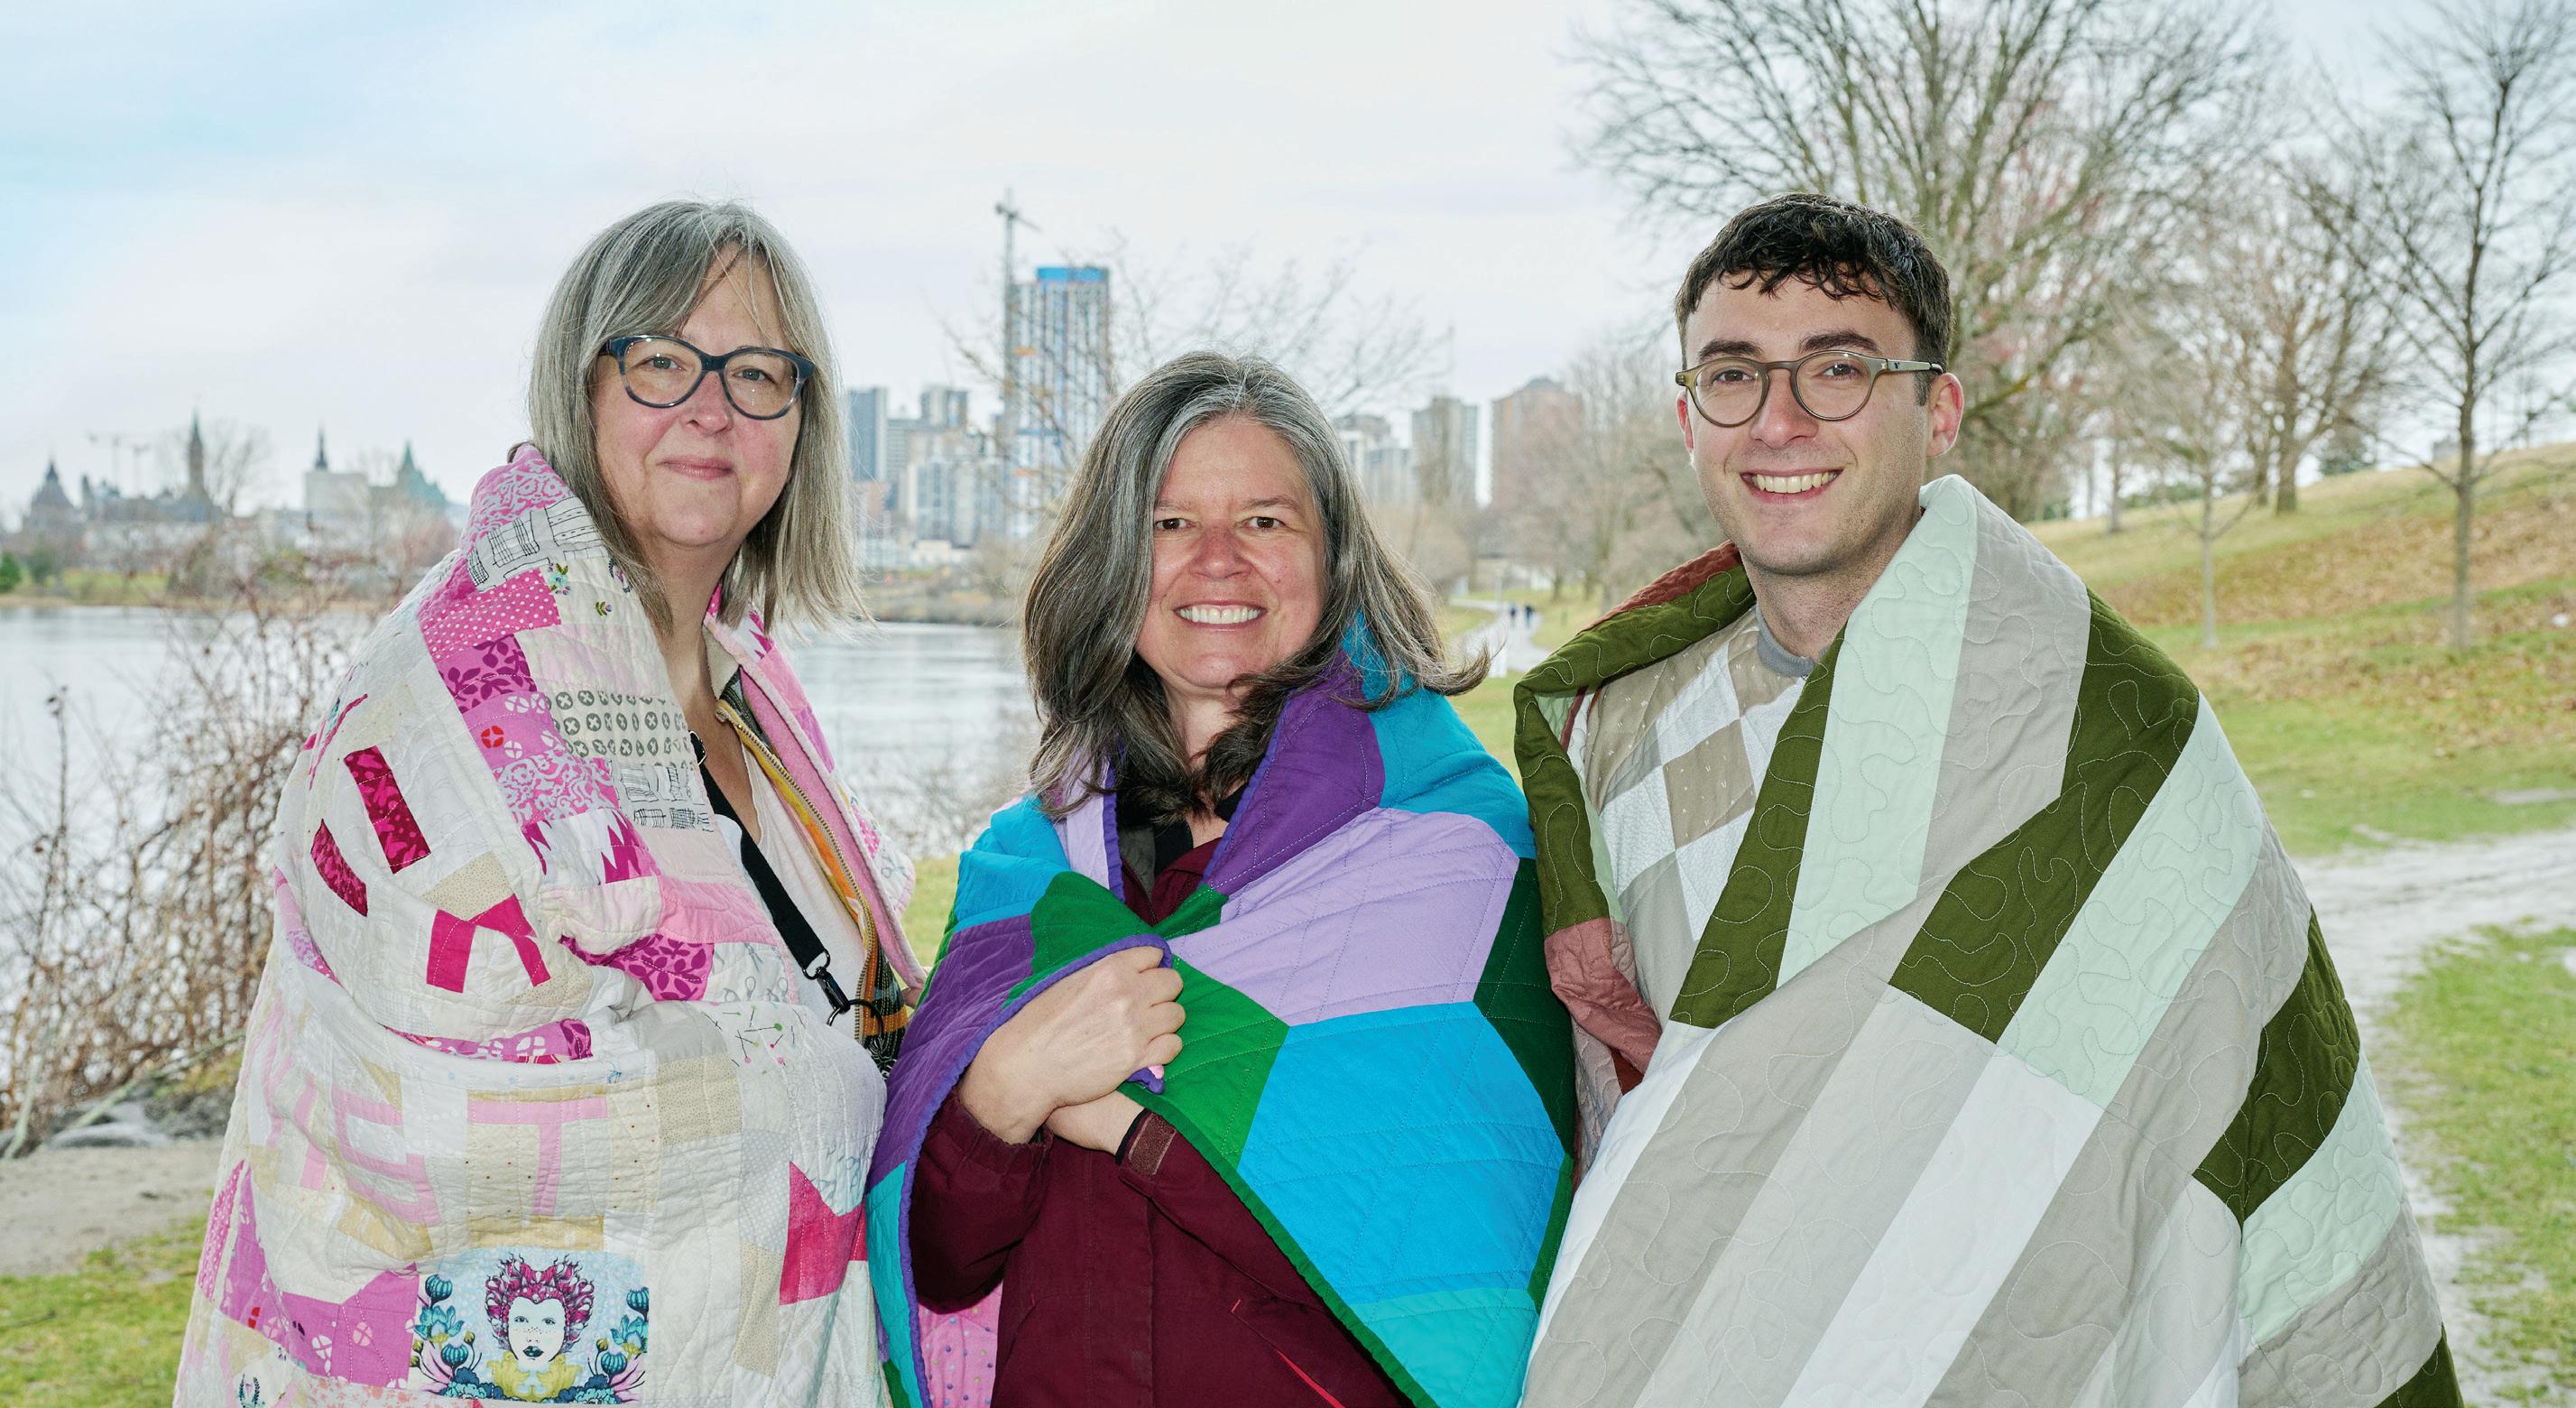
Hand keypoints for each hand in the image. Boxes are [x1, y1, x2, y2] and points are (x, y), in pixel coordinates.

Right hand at [957, 946, 1183, 1141]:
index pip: (1153, 955)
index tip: (1143, 978)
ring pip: (1177, 1014)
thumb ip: (1101, 972)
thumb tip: (1125, 967)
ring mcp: (1134, 1026)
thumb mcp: (1067, 981)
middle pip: (1173, 982)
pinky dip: (1165, 1047)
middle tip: (1148, 1004)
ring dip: (1165, 1020)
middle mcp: (1127, 993)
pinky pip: (1173, 1045)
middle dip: (1162, 992)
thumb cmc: (1038, 1024)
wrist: (1026, 1067)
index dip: (1150, 967)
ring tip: (1148, 1028)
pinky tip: (1150, 1049)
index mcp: (1109, 969)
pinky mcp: (1137, 1058)